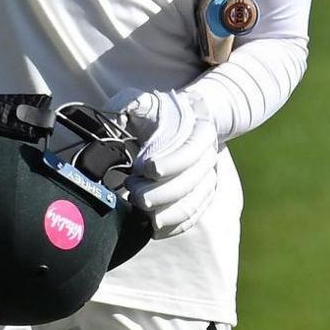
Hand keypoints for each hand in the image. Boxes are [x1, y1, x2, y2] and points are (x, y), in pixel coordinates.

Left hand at [111, 89, 220, 237]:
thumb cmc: (159, 114)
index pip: (191, 152)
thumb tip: (119, 112)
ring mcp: (208, 180)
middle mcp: (209, 158)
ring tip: (138, 209)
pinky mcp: (202, 198)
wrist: (184, 124)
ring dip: (165, 212)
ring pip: (193, 203)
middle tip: (133, 192)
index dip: (170, 163)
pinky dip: (173, 226)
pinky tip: (152, 227)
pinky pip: (192, 217)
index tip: (144, 168)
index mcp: (201, 131)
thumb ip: (131, 104)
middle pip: (191, 182)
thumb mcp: (146, 102)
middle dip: (160, 193)